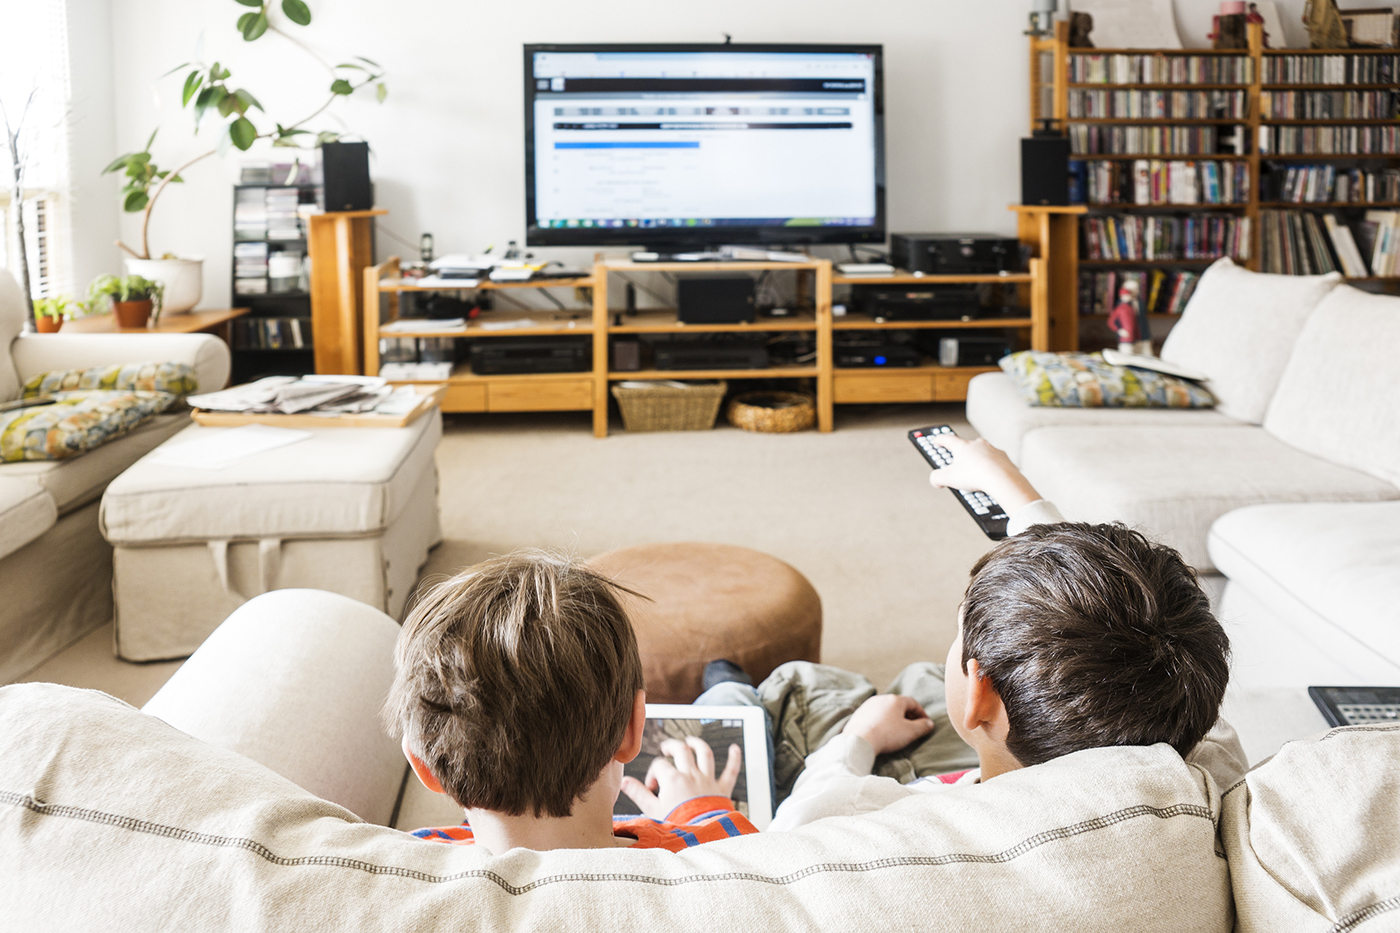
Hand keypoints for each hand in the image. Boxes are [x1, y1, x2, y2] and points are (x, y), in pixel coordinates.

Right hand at [619, 736, 742, 819]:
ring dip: (697, 744)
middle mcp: (691, 774)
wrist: (701, 836)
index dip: (653, 774)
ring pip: (704, 753)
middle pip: (681, 750)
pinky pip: (731, 770)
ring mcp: (708, 780)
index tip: (652, 788)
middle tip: (666, 748)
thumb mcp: (652, 811)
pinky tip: (735, 748)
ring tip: (691, 741)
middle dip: (672, 746)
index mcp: (673, 779)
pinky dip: (734, 758)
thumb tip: (624, 782)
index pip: (659, 765)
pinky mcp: (722, 789)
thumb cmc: (677, 825)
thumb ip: (638, 794)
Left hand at [842, 695, 935, 754]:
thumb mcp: (910, 732)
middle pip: (898, 705)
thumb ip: (922, 727)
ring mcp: (868, 705)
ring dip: (893, 718)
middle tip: (913, 726)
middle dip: (908, 715)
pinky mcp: (859, 714)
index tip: (926, 722)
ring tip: (898, 730)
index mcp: (895, 700)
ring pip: (885, 710)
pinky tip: (882, 732)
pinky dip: (881, 722)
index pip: (912, 703)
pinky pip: (874, 716)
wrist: (860, 740)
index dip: (921, 713)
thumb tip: (929, 724)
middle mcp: (881, 699)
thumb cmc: (887, 734)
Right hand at [927, 434, 1040, 512]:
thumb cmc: (976, 475)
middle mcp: (977, 444)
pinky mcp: (1003, 458)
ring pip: (981, 454)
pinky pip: (994, 462)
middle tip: (955, 464)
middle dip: (960, 454)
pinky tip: (988, 479)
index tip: (937, 441)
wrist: (1002, 479)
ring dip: (976, 462)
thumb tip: (935, 479)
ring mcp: (992, 450)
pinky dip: (990, 468)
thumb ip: (937, 478)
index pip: (947, 439)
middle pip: (965, 446)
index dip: (940, 440)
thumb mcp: (949, 479)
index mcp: (962, 446)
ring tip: (973, 477)